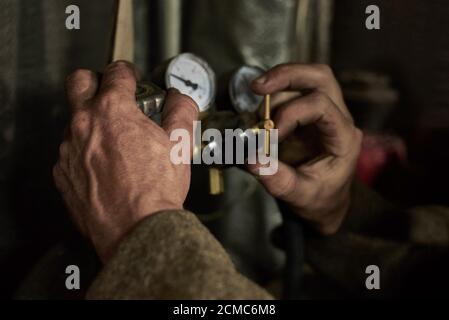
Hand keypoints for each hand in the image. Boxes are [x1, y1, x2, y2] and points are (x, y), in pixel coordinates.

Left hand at [54, 61, 197, 261]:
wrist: (135, 229)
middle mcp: (84, 124)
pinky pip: (70, 152)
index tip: (131, 79)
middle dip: (95, 80)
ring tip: (115, 142)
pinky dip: (84, 152)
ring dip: (92, 123)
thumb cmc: (155, 189)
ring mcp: (68, 149)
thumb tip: (180, 98)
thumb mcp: (179, 143)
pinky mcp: (62, 173)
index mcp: (113, 110)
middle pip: (78, 82)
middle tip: (111, 94)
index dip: (128, 72)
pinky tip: (104, 167)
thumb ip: (181, 111)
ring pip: (74, 121)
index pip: (116, 72)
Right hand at [249, 64, 362, 234]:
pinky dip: (273, 95)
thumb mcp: (300, 196)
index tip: (271, 135)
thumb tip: (252, 159)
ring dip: (276, 90)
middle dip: (287, 75)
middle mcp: (338, 118)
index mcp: (343, 137)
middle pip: (320, 77)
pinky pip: (292, 92)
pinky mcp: (307, 115)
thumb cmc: (319, 200)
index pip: (322, 105)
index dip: (291, 113)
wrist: (325, 203)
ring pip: (305, 79)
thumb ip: (278, 180)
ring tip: (258, 116)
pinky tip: (260, 112)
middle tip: (257, 86)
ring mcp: (324, 114)